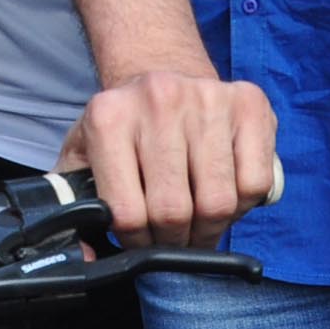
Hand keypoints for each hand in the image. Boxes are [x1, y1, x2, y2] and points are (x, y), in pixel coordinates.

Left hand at [60, 68, 277, 248]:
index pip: (127, 212)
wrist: (162, 69)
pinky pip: (256, 184)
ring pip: (218, 202)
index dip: (137, 242)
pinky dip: (244, 204)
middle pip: (174, 211)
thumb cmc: (125, 126)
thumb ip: (73, 204)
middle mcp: (158, 100)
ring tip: (200, 222)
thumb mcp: (84, 156)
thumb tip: (81, 260)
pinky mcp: (249, 103)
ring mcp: (207, 98)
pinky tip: (226, 194)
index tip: (142, 241)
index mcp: (108, 116)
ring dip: (211, 228)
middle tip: (174, 239)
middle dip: (175, 241)